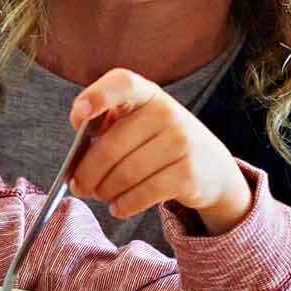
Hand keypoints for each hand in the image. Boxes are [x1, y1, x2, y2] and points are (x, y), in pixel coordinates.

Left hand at [67, 68, 251, 234]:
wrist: (213, 166)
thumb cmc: (159, 142)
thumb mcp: (139, 123)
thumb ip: (108, 126)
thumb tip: (78, 152)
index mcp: (147, 93)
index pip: (122, 82)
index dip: (97, 96)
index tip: (77, 117)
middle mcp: (167, 111)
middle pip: (110, 146)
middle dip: (87, 172)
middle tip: (79, 186)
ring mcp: (181, 142)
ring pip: (124, 174)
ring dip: (104, 191)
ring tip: (100, 195)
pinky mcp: (188, 173)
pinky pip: (143, 194)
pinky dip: (124, 205)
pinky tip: (118, 208)